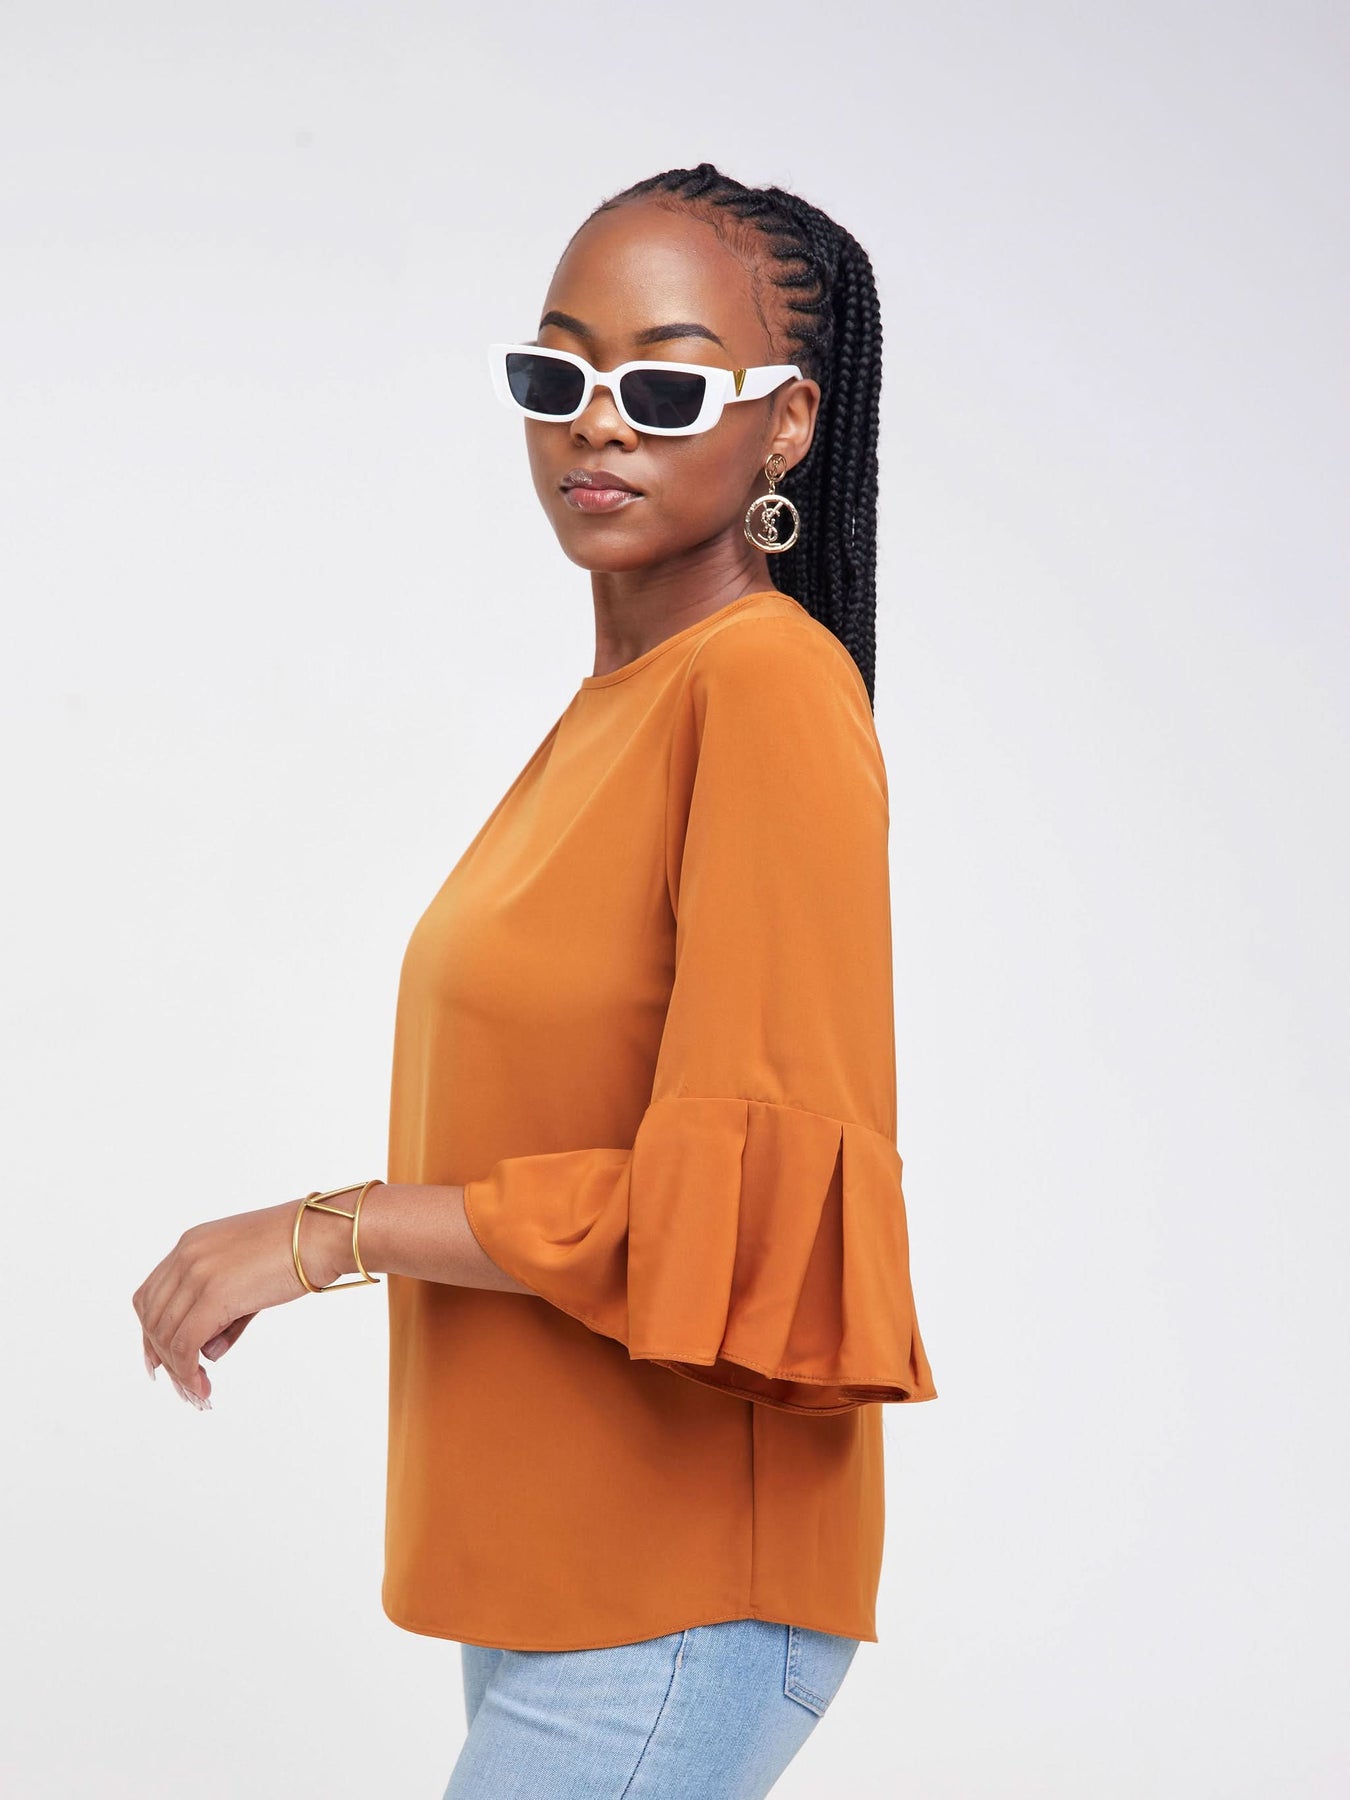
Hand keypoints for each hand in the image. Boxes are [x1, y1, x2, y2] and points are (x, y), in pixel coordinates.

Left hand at [132, 1196, 350, 1407]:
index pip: (150, 1295)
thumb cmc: (298, 1250)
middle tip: (184, 1387)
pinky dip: (188, 1371)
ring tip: (198, 1392)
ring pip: (166, 1334)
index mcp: (191, 1244)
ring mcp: (197, 1273)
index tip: (159, 1362)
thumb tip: (207, 1352)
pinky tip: (203, 1386)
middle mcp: (186, 1255)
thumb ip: (222, 1313)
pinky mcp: (214, 1294)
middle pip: (152, 1318)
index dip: (149, 1333)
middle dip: (162, 1357)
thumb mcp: (248, 1276)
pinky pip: (186, 1343)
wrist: (322, 1234)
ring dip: (177, 1370)